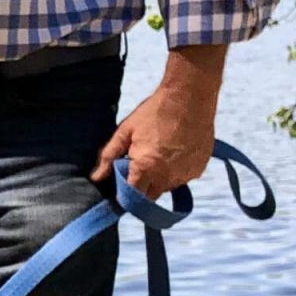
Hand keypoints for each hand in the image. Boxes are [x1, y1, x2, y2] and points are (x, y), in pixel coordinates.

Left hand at [93, 43, 228, 196]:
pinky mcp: (198, 169)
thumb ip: (109, 156)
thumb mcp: (126, 131)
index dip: (124, 195)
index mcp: (145, 168)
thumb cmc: (154, 111)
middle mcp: (166, 177)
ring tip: (158, 153)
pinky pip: (182, 179)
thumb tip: (96, 177)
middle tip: (138, 166)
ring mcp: (185, 175)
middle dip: (141, 188)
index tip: (120, 187)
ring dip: (159, 179)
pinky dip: (176, 172)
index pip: (131, 198)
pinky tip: (174, 151)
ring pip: (167, 188)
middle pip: (149, 196)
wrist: (190, 97)